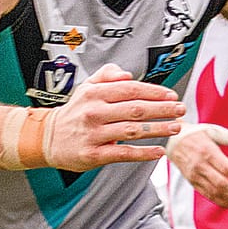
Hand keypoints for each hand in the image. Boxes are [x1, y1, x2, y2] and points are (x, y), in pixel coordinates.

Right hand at [33, 63, 184, 170]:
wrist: (46, 137)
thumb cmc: (75, 112)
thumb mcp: (86, 88)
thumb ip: (107, 76)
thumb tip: (128, 74)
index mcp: (95, 94)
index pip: (131, 89)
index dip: (155, 92)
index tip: (172, 96)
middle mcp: (94, 112)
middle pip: (135, 109)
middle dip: (162, 109)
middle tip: (181, 109)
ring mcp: (94, 134)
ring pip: (132, 130)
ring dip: (158, 129)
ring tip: (177, 127)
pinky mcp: (94, 154)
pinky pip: (124, 153)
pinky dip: (144, 153)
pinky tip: (160, 151)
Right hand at [167, 122, 227, 207]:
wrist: (171, 141)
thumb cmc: (196, 135)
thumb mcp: (212, 130)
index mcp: (207, 152)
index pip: (226, 168)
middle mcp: (200, 165)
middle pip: (220, 183)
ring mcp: (195, 175)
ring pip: (214, 191)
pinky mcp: (192, 182)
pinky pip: (206, 194)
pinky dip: (220, 201)